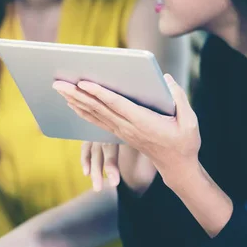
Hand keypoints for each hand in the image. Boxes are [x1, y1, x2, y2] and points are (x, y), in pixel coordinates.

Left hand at [54, 75, 200, 185]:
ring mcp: (121, 131)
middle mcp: (127, 127)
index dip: (99, 94)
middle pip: (98, 108)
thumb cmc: (184, 142)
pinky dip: (83, 111)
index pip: (116, 105)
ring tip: (59, 89)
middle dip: (77, 95)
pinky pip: (96, 121)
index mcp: (143, 122)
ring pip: (93, 114)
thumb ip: (178, 98)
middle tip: (58, 83)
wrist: (176, 167)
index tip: (84, 83)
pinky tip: (72, 103)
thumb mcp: (189, 121)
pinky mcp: (119, 134)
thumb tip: (166, 79)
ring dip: (75, 101)